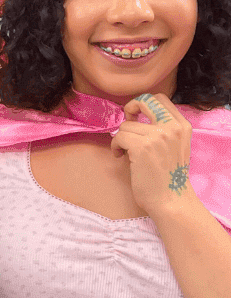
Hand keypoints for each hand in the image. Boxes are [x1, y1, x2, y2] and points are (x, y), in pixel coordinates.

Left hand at [110, 93, 192, 215]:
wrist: (170, 199)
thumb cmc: (167, 176)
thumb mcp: (174, 145)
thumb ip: (162, 129)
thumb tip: (134, 115)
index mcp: (182, 125)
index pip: (160, 99)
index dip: (142, 104)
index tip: (135, 117)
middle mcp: (172, 127)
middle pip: (144, 101)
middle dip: (129, 109)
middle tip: (126, 126)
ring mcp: (158, 136)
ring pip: (126, 125)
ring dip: (121, 139)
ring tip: (126, 153)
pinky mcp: (142, 148)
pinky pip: (119, 137)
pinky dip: (115, 147)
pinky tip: (120, 157)